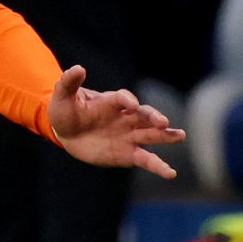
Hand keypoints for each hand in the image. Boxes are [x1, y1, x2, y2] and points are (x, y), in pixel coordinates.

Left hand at [48, 65, 185, 177]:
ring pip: (151, 135)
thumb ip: (69, 82)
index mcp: (111, 102)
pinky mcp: (129, 154)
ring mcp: (129, 136)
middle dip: (153, 117)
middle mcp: (126, 118)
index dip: (127, 100)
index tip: (132, 103)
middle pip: (144, 115)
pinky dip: (159, 167)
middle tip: (163, 122)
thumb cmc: (66, 111)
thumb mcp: (63, 95)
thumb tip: (78, 68)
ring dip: (166, 136)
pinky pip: (147, 160)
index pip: (123, 98)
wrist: (67, 133)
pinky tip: (171, 173)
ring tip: (180, 135)